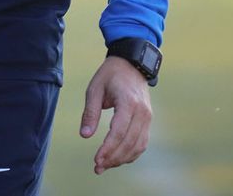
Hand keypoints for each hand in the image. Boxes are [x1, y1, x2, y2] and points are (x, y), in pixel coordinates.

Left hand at [80, 55, 152, 173]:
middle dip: (113, 158)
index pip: (119, 132)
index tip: (96, 160)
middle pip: (129, 142)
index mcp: (128, 103)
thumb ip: (90, 113)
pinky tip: (118, 158)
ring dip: (122, 159)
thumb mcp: (94, 89)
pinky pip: (142, 142)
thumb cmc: (110, 76)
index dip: (108, 148)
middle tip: (97, 167)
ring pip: (138, 146)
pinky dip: (131, 154)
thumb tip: (84, 135)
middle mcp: (142, 112)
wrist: (132, 64)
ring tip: (105, 166)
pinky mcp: (148, 121)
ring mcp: (147, 117)